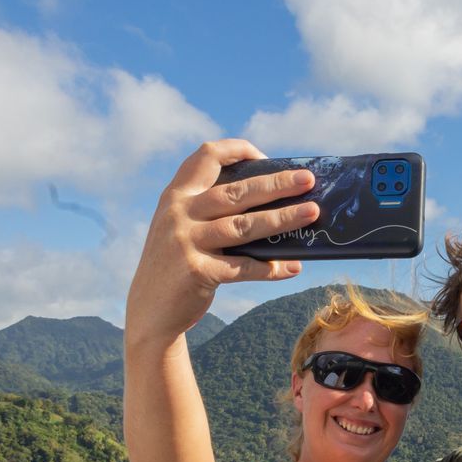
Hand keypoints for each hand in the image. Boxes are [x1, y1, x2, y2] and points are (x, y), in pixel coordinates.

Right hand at [124, 139, 319, 347]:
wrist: (149, 311)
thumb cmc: (177, 264)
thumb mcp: (181, 227)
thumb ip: (209, 210)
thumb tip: (271, 202)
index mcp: (177, 195)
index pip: (207, 156)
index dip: (238, 151)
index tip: (266, 157)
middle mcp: (179, 213)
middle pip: (237, 192)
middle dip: (277, 183)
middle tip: (309, 180)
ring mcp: (185, 242)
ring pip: (244, 226)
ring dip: (282, 219)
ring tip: (312, 213)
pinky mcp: (196, 271)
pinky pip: (243, 267)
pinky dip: (270, 268)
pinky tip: (292, 267)